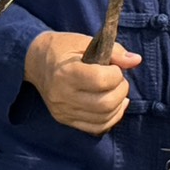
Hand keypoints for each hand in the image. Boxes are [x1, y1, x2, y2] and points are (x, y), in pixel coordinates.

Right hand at [25, 30, 140, 134]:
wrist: (34, 62)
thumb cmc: (62, 48)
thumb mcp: (85, 41)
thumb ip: (113, 51)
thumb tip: (136, 60)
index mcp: (66, 73)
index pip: (101, 81)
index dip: (116, 74)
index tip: (114, 67)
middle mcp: (63, 96)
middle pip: (105, 104)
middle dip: (121, 90)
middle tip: (118, 80)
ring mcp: (63, 111)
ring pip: (103, 118)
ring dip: (119, 105)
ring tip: (116, 91)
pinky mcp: (65, 119)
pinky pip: (96, 128)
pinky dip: (111, 118)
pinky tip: (114, 105)